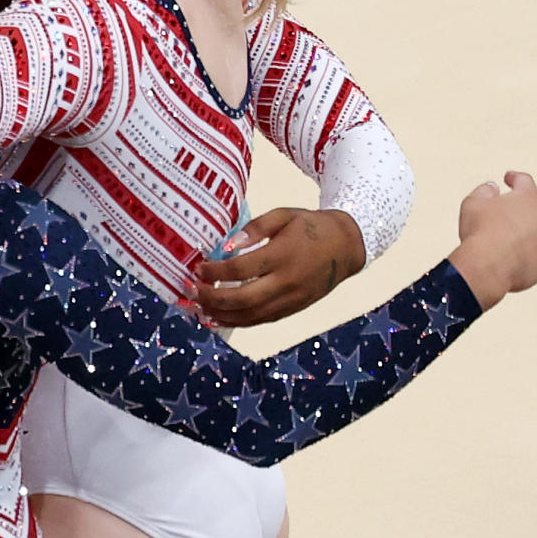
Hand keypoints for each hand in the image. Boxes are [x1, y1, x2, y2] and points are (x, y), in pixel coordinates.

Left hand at [196, 207, 363, 324]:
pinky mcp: (293, 309)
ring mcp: (292, 299)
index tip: (197, 268)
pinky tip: (216, 318)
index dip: (214, 271)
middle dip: (211, 297)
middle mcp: (288, 281)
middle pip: (242, 298)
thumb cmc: (311, 227)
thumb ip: (255, 227)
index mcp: (284, 254)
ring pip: (250, 315)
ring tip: (196, 307)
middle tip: (189, 291)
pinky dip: (236, 322)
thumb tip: (227, 246)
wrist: (347, 246)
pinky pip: (261, 321)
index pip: (241, 269)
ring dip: (219, 314)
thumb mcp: (284, 215)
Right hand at [450, 171, 536, 302]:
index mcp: (527, 196)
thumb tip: (490, 188)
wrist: (490, 265)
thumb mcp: (472, 204)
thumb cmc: (481, 233)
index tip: (509, 179)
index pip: (524, 180)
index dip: (515, 178)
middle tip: (524, 202)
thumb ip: (483, 192)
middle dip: (535, 199)